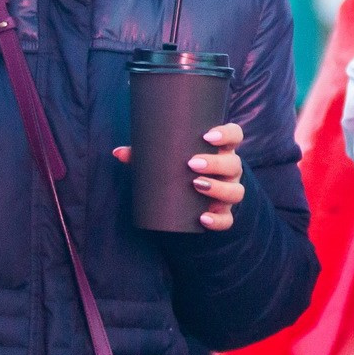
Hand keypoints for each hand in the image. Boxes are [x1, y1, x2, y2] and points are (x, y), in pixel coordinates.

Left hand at [115, 123, 247, 230]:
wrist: (190, 196)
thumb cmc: (179, 168)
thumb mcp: (166, 158)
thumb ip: (144, 154)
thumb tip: (118, 152)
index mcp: (221, 150)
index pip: (235, 135)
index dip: (226, 134)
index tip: (207, 135)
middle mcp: (230, 170)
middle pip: (233, 164)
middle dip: (215, 163)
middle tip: (192, 163)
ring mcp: (229, 191)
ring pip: (235, 191)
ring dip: (218, 188)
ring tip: (195, 186)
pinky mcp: (224, 213)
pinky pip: (227, 220)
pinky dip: (217, 220)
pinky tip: (202, 218)